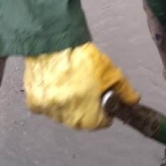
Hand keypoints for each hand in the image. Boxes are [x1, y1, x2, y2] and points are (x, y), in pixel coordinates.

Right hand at [23, 43, 139, 129]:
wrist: (53, 42)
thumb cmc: (80, 57)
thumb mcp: (110, 72)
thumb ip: (125, 90)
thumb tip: (132, 101)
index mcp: (86, 115)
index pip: (101, 123)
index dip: (106, 110)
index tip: (103, 99)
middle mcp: (65, 118)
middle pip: (81, 120)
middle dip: (87, 107)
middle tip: (87, 87)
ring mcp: (48, 111)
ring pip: (63, 114)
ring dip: (68, 104)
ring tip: (71, 83)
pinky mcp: (34, 102)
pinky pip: (46, 107)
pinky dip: (52, 98)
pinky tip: (57, 83)